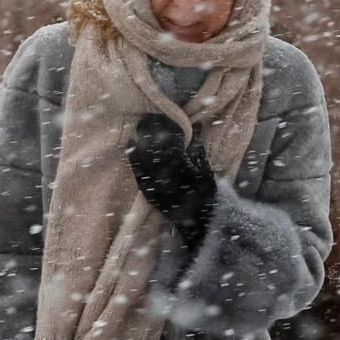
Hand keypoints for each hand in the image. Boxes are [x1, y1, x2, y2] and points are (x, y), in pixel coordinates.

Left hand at [125, 112, 217, 250]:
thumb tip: (196, 124)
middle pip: (152, 144)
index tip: (167, 115)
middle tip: (150, 116)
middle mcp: (166, 176)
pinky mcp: (146, 191)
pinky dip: (132, 155)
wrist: (198, 223)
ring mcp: (154, 185)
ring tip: (142, 127)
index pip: (170, 140)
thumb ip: (198, 147)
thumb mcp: (207, 169)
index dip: (167, 125)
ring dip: (140, 138)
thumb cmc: (206, 195)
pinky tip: (132, 143)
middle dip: (150, 128)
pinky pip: (135, 170)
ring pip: (141, 155)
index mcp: (183, 168)